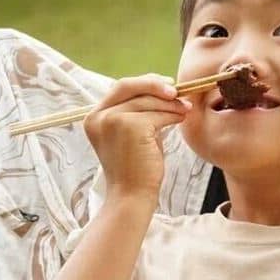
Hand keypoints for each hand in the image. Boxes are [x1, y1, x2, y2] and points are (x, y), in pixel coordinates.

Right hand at [84, 74, 191, 199]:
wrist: (132, 196)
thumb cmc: (136, 170)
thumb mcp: (130, 135)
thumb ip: (137, 113)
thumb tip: (163, 90)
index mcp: (94, 118)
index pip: (119, 89)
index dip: (143, 83)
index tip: (165, 85)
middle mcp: (98, 116)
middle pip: (129, 86)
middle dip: (155, 84)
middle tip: (177, 90)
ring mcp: (111, 119)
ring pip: (147, 101)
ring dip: (170, 103)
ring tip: (185, 109)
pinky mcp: (129, 125)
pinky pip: (157, 114)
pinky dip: (172, 114)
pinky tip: (181, 118)